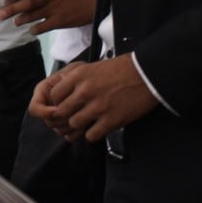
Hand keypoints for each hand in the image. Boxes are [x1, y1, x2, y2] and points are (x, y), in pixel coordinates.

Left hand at [0, 0, 97, 33]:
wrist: (98, 1)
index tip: (6, 0)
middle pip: (27, 1)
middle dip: (12, 8)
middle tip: (0, 15)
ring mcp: (56, 8)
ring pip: (34, 14)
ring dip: (22, 19)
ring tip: (15, 23)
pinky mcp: (62, 20)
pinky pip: (45, 26)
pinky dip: (37, 29)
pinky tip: (32, 31)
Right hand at [28, 61, 83, 133]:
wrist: (93, 80)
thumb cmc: (82, 72)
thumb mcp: (74, 69)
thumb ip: (66, 78)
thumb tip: (60, 93)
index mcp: (43, 92)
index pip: (34, 109)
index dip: (44, 112)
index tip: (58, 109)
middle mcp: (47, 106)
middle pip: (48, 122)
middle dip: (62, 119)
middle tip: (77, 112)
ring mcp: (57, 117)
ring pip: (59, 130)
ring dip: (71, 125)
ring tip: (84, 115)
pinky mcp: (67, 125)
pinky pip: (69, 136)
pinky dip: (77, 133)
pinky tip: (86, 124)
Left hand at [36, 55, 158, 142]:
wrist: (147, 74)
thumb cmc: (123, 69)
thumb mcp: (94, 67)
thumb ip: (77, 78)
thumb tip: (62, 86)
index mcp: (79, 75)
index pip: (54, 94)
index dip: (58, 101)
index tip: (66, 102)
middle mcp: (85, 91)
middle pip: (61, 111)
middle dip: (67, 114)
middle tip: (76, 114)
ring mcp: (97, 107)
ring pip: (74, 124)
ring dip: (80, 124)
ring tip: (89, 120)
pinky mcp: (110, 121)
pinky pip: (91, 135)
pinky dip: (94, 134)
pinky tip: (100, 127)